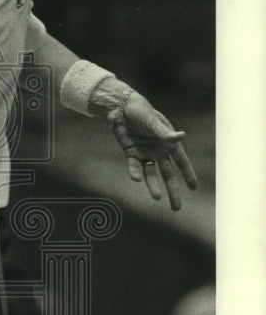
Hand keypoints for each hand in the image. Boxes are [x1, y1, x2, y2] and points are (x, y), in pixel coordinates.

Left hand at [108, 93, 197, 210]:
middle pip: (168, 174)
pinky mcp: (131, 154)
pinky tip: (136, 179)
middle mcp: (158, 151)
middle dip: (173, 190)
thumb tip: (181, 137)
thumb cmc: (142, 111)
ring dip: (154, 186)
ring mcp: (145, 154)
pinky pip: (134, 166)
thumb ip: (165, 133)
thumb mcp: (154, 121)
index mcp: (168, 143)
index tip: (194, 188)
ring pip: (151, 174)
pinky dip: (134, 172)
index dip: (188, 174)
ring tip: (157, 198)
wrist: (121, 107)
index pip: (181, 161)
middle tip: (177, 207)